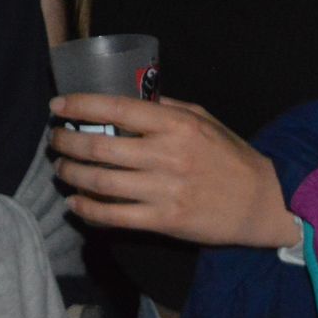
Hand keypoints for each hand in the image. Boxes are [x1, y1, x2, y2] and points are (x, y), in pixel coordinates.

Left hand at [49, 93, 296, 248]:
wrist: (262, 202)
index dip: (80, 105)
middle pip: (101, 146)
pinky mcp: (165, 220)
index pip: (117, 107)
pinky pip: (116, 216)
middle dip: (68, 143)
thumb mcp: (203, 119)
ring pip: (102, 182)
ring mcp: (165, 190)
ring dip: (73, 175)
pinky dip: (89, 211)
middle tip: (55, 140)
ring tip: (61, 169)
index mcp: (175, 124)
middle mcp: (167, 155)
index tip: (57, 106)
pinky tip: (75, 204)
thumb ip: (166, 107)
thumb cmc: (230, 156)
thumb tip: (128, 97)